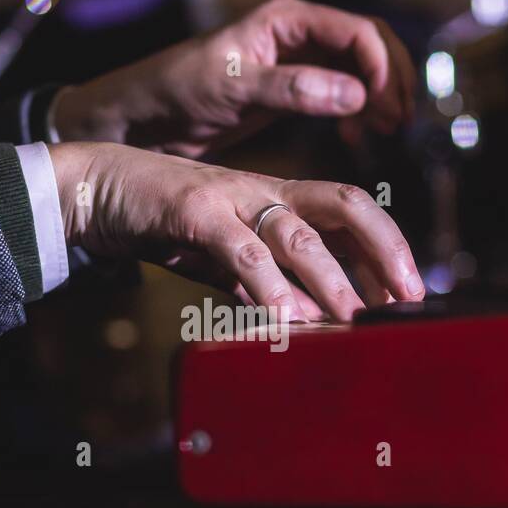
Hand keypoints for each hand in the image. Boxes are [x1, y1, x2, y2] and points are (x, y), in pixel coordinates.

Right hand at [49, 142, 423, 320]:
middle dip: (384, 248)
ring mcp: (232, 197)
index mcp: (278, 197)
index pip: (349, 211)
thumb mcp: (223, 257)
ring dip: (331, 277)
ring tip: (354, 316)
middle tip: (408, 296)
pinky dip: (265, 283)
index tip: (411, 290)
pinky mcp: (194, 212)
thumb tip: (302, 319)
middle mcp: (265, 191)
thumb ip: (261, 282)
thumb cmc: (164, 221)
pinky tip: (282, 316)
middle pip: (345, 204)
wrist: (97, 188)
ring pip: (297, 232)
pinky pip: (240, 249)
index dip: (386, 246)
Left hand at [50, 0, 416, 157]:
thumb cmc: (178, 90)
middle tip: (398, 120)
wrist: (146, 116)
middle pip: (368, 45)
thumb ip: (294, 89)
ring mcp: (297, 61)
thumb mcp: (234, 88)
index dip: (381, 66)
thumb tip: (356, 94)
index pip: (357, 31)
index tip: (386, 105)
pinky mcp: (292, 90)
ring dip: (379, 97)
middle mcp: (297, 33)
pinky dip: (357, 111)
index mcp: (285, 19)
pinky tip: (357, 136)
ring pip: (360, 70)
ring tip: (385, 130)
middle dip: (390, 80)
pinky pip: (341, 92)